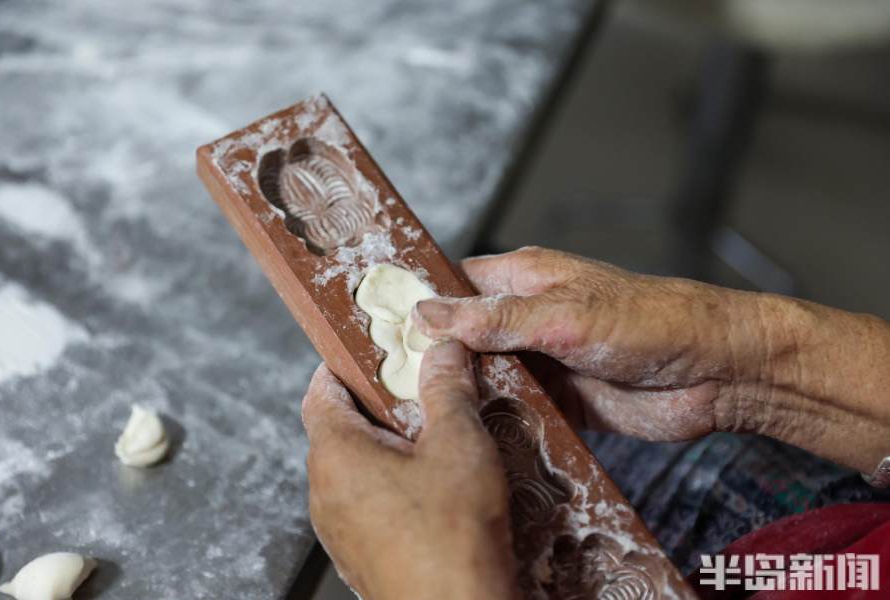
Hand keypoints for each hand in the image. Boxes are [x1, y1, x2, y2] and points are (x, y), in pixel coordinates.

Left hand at [301, 341, 518, 599]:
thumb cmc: (451, 535)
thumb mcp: (459, 443)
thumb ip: (448, 389)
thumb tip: (443, 350)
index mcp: (336, 453)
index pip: (319, 391)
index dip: (342, 366)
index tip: (367, 353)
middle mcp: (324, 491)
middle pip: (338, 429)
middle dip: (376, 407)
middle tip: (417, 395)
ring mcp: (337, 529)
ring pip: (354, 471)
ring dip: (386, 451)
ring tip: (434, 446)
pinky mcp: (357, 556)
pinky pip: (366, 506)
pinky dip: (390, 489)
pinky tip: (433, 494)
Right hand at [413, 247, 889, 472]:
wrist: (716, 373)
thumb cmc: (651, 321)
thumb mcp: (565, 314)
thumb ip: (496, 318)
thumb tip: (428, 315)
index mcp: (525, 279)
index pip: (455, 286)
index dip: (418, 303)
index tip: (377, 325)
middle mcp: (527, 318)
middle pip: (463, 336)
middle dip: (433, 357)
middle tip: (388, 382)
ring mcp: (542, 361)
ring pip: (485, 377)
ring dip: (463, 393)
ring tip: (419, 414)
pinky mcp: (559, 400)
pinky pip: (514, 410)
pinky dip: (494, 422)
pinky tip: (468, 435)